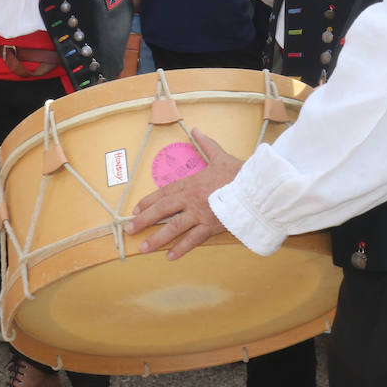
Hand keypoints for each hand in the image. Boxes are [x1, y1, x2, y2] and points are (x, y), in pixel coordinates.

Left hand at [126, 129, 240, 260]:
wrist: (256, 187)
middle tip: (130, 229)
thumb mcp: (219, 156)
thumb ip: (205, 144)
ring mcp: (199, 214)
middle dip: (145, 220)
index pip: (164, 193)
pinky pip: (193, 240)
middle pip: (163, 210)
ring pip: (174, 227)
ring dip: (157, 238)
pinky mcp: (211, 226)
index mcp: (191, 183)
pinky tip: (170, 257)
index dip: (149, 201)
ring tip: (144, 247)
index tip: (136, 209)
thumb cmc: (238, 172)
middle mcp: (191, 199)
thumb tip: (196, 129)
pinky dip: (181, 249)